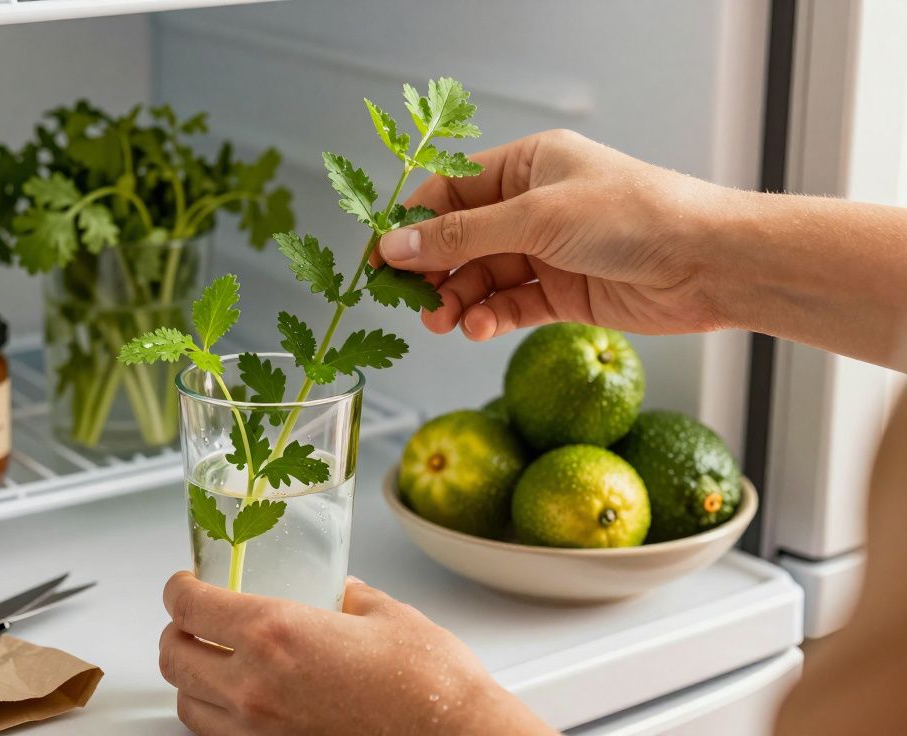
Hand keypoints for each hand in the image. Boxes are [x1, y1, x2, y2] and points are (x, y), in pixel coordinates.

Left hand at [159, 571, 554, 735]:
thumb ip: (347, 596)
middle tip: (195, 617)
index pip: (189, 605)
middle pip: (174, 655)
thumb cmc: (430, 684)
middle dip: (177, 630)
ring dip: (191, 675)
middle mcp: (255, 685)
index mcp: (276, 633)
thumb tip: (336, 592)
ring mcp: (260, 730)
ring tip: (212, 658)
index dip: (179, 587)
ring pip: (186, 702)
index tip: (186, 582)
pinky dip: (214, 713)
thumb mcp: (384, 613)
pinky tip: (240, 698)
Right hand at [376, 129, 727, 340]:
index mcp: (528, 165)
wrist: (707, 263)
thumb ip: (462, 236)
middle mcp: (534, 206)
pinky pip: (510, 305)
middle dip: (433, 270)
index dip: (413, 224)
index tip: (381, 258)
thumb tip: (398, 245)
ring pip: (481, 277)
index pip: (451, 191)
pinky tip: (477, 329)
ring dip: (457, 300)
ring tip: (443, 321)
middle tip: (410, 300)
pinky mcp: (563, 293)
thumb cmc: (634, 216)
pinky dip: (488, 318)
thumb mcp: (536, 218)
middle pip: (461, 239)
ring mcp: (548, 251)